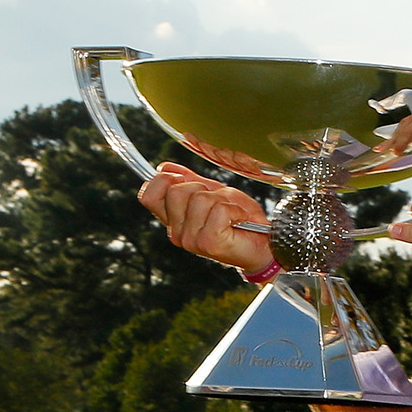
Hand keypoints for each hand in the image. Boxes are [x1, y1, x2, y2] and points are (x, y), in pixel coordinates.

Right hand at [138, 162, 273, 271]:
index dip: (163, 180)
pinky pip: (219, 209)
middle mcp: (177, 232)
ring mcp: (191, 239)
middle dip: (203, 188)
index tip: (184, 180)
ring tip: (232, 213)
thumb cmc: (241, 220)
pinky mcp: (208, 242)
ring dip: (222, 200)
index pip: (148, 195)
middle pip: (176, 191)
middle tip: (219, 203)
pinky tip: (239, 219)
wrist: (263, 244)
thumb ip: (190, 181)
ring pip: (199, 198)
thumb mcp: (213, 194)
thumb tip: (165, 167)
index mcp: (173, 220)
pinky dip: (234, 209)